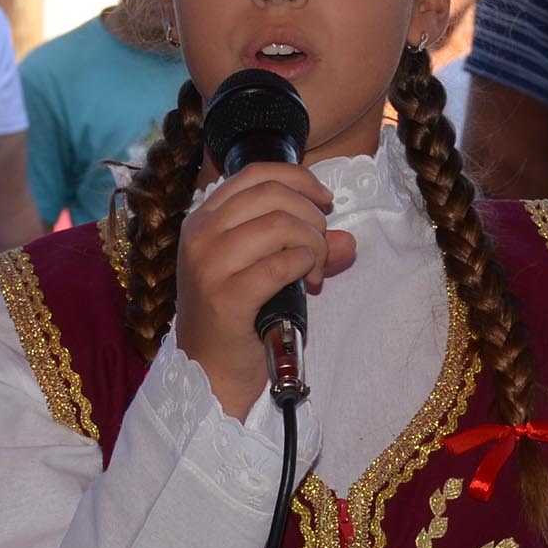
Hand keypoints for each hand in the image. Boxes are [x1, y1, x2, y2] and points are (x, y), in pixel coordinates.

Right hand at [173, 162, 355, 417]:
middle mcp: (199, 235)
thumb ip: (302, 247)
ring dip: (313, 244)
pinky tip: (308, 279)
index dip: (299, 178)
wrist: (208, 375)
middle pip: (272, 195)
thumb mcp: (262, 271)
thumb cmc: (234, 320)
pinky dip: (305, 265)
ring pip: (279, 225)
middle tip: (322, 249)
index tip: (325, 201)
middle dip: (311, 217)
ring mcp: (208, 265)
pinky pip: (281, 264)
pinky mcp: (226, 298)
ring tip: (316, 271)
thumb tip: (348, 240)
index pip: (255, 173)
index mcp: (201, 219)